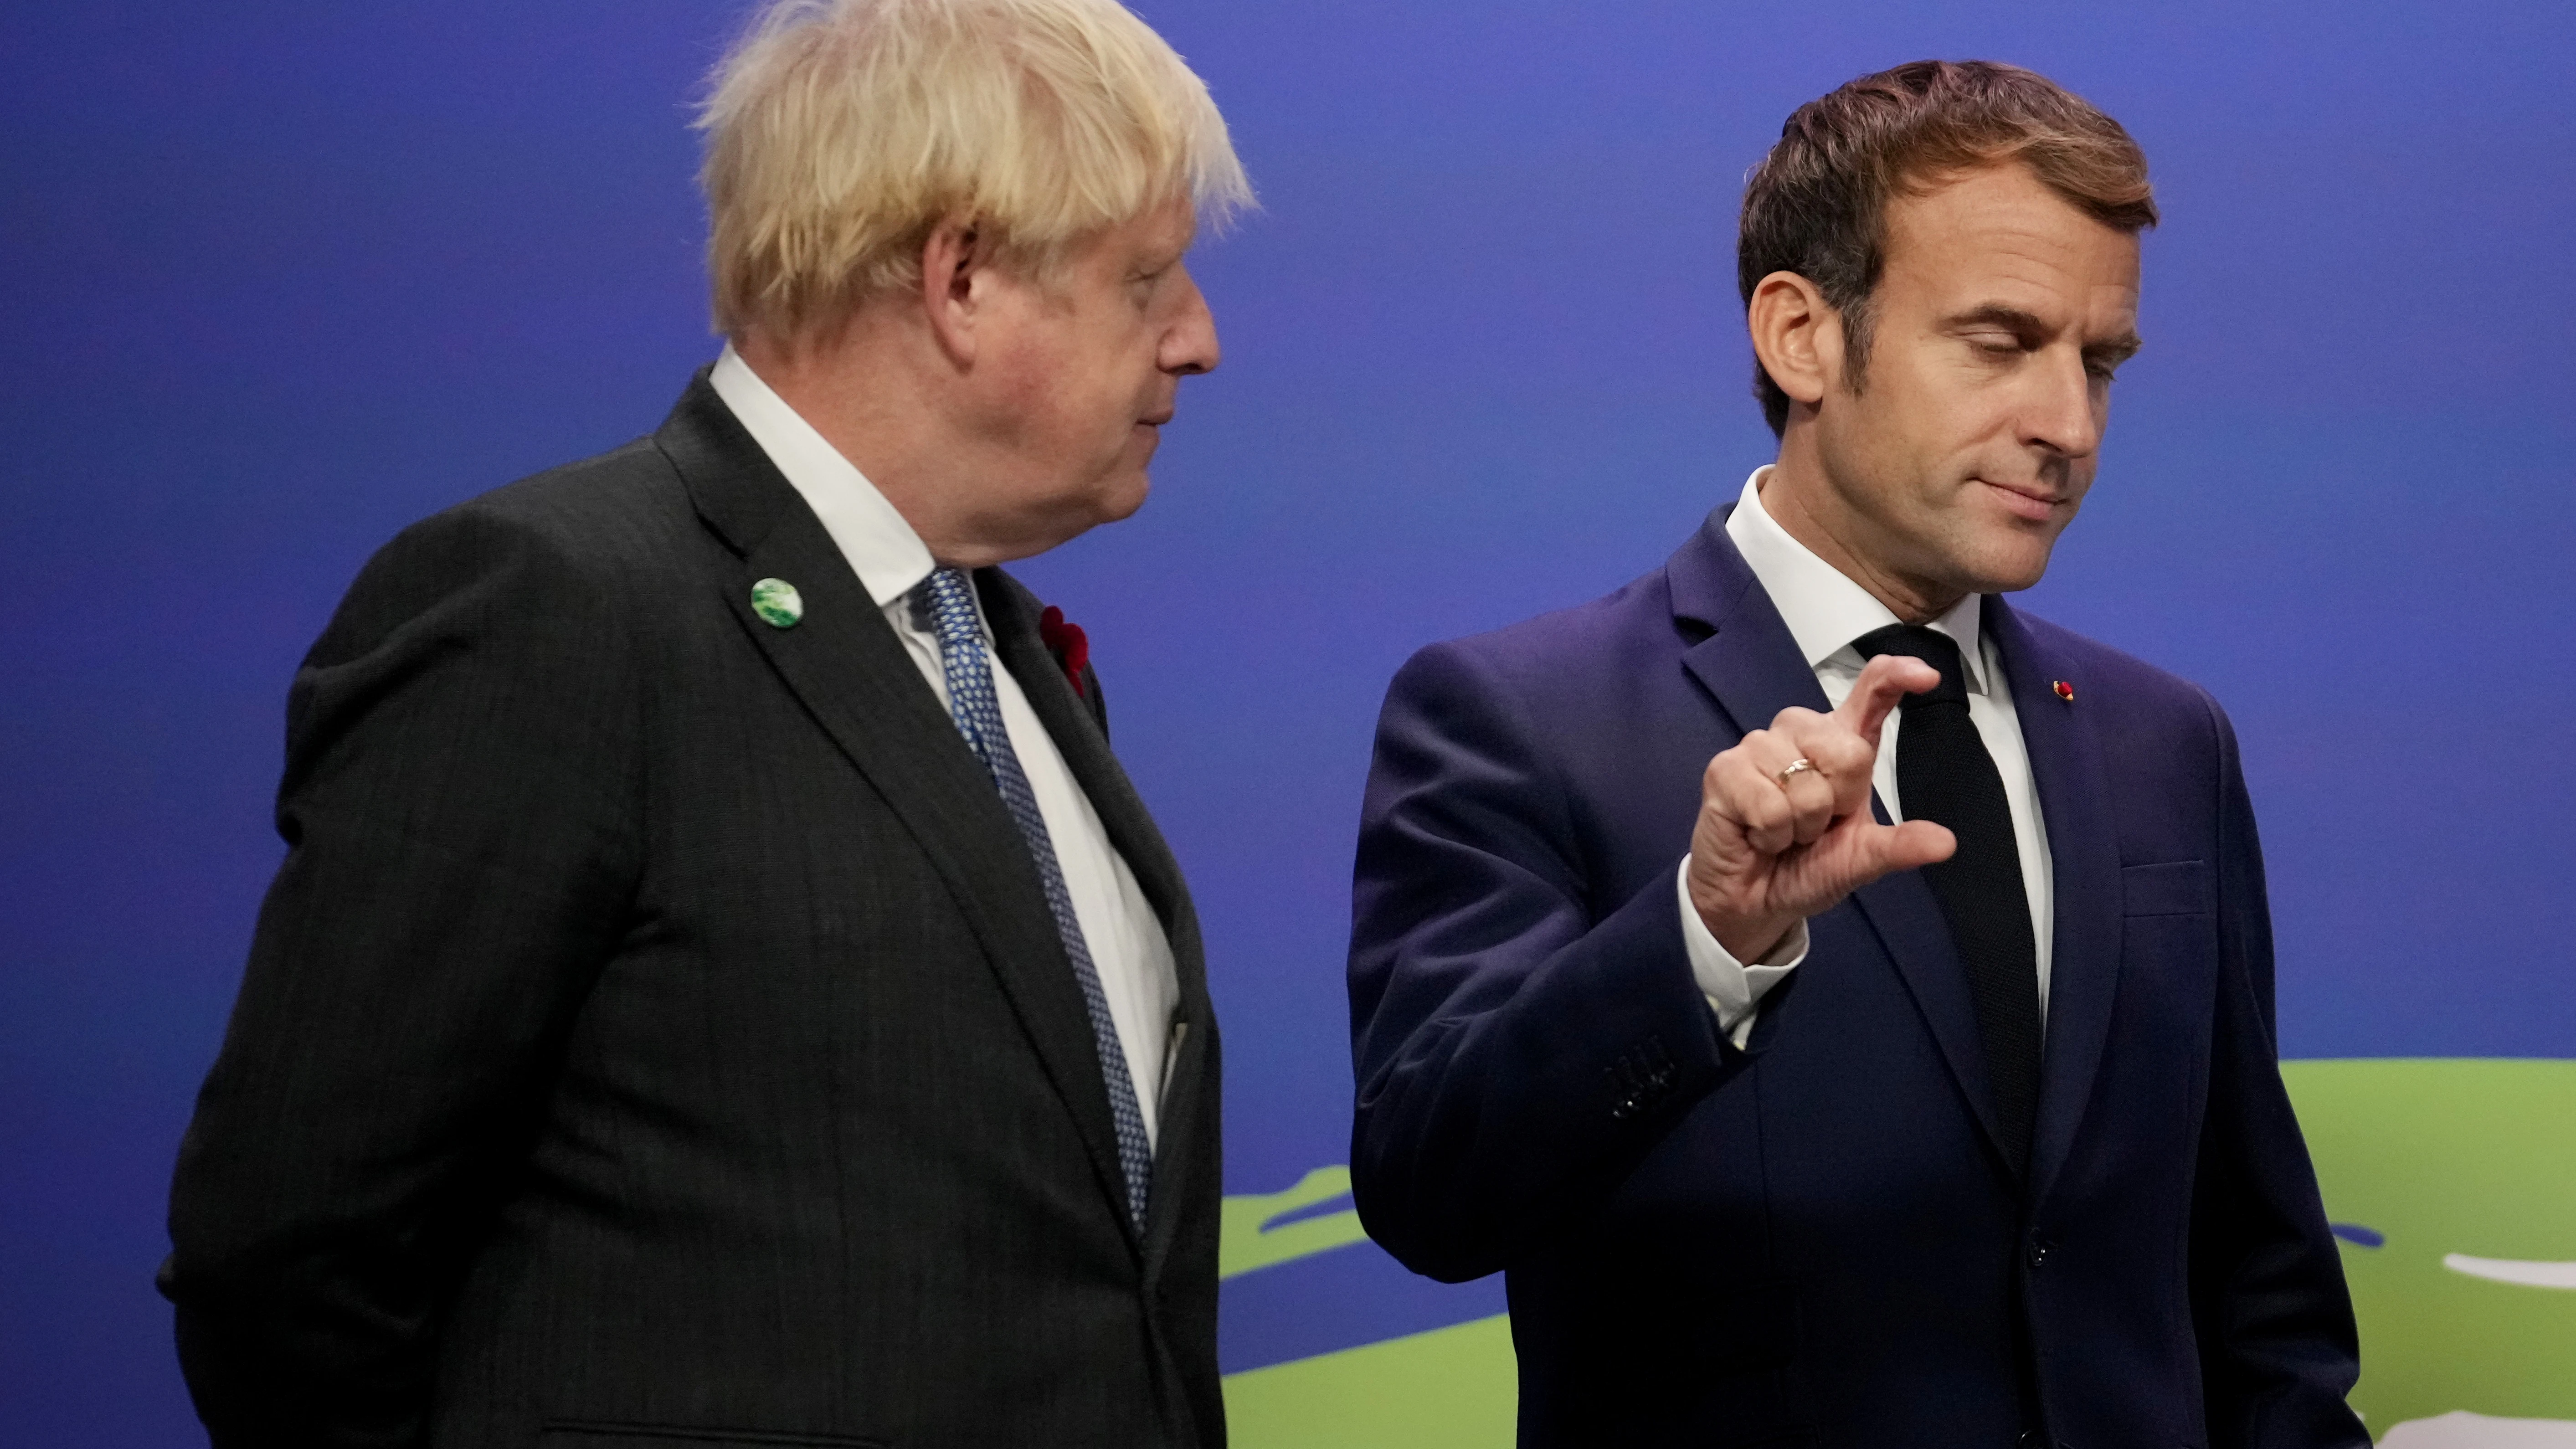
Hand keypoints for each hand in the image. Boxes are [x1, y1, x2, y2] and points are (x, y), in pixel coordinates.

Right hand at [1686, 653, 1957, 961]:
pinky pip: (1768, 803)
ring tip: (1782, 832)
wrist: (1753, 903)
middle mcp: (1801, 734)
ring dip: (1799, 825)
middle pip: (1847, 750)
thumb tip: (1946, 843)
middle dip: (1837, 803)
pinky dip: (1770, 833)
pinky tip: (1757, 835)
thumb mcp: (1860, 860)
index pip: (1871, 694)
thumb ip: (1899, 847)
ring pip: (1804, 782)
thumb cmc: (1805, 868)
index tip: (1927, 677)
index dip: (1896, 677)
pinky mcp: (1725, 769)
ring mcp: (1759, 747)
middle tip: (1813, 826)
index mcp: (1842, 746)